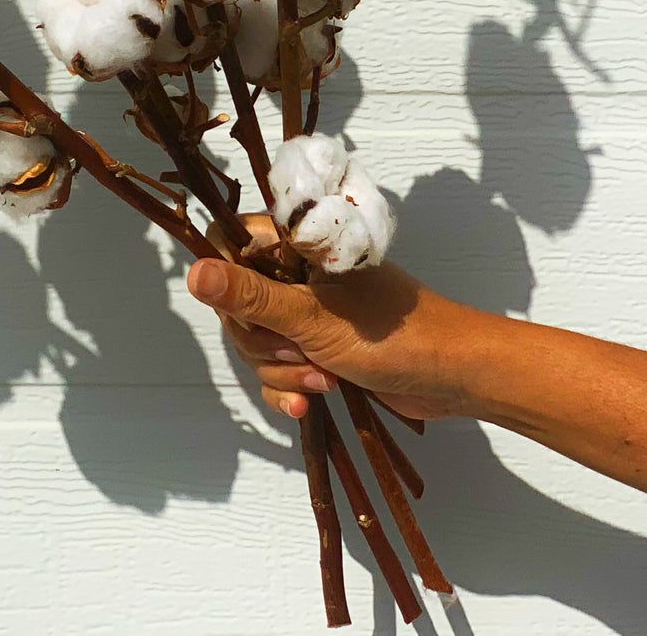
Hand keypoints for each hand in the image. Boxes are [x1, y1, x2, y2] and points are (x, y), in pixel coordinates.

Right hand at [187, 216, 492, 423]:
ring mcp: (310, 311)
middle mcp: (298, 272)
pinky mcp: (321, 347)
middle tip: (297, 353)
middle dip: (262, 342)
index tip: (241, 311)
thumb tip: (191, 273)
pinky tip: (308, 404)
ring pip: (260, 341)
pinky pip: (281, 368)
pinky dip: (290, 386)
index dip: (225, 278)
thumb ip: (249, 297)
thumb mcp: (311, 318)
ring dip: (282, 370)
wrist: (455, 377)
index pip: (230, 241)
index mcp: (297, 244)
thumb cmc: (389, 334)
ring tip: (320, 382)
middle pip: (239, 302)